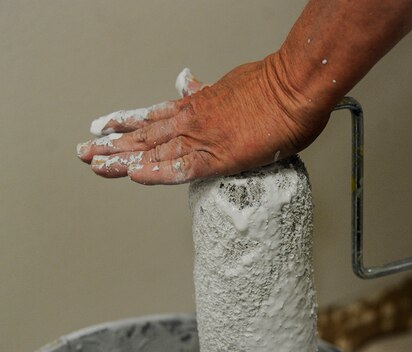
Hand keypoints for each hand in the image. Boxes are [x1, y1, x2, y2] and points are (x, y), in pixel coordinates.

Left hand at [77, 56, 330, 184]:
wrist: (297, 86)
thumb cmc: (272, 89)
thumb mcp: (231, 85)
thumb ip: (206, 91)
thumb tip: (188, 84)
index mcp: (196, 107)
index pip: (151, 117)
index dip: (125, 123)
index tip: (103, 128)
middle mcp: (192, 121)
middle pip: (143, 135)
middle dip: (111, 144)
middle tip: (84, 151)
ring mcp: (202, 137)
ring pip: (153, 151)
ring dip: (122, 158)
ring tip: (95, 164)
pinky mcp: (219, 155)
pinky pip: (181, 168)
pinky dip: (157, 173)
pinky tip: (135, 176)